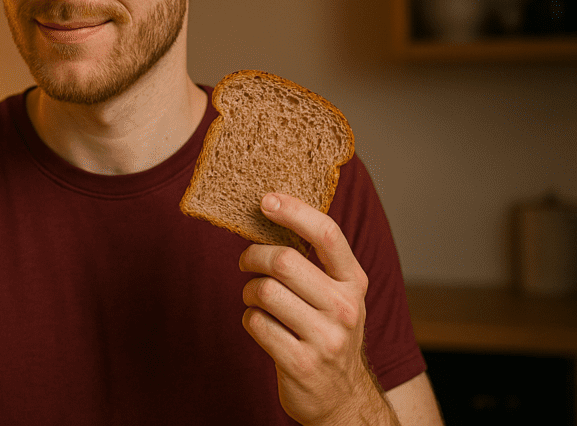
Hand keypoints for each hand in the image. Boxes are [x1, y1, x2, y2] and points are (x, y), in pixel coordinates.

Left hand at [239, 193, 396, 425]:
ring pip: (264, 292)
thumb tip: (274, 210)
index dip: (294, 211)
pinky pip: (255, 323)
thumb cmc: (329, 333)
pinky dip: (249, 318)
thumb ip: (316, 261)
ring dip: (249, 292)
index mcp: (354, 283)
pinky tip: (261, 325)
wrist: (342, 399)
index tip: (266, 200)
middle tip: (246, 261)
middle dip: (254, 256)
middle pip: (284, 261)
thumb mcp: (338, 295)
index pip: (327, 234)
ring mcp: (325, 338)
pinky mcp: (301, 363)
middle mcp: (345, 308)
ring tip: (255, 298)